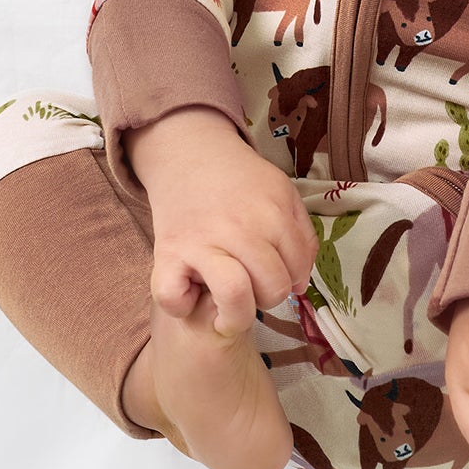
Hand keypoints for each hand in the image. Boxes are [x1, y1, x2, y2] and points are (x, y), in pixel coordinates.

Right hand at [127, 108, 317, 335]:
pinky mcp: (167, 253)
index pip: (298, 270)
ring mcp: (203, 242)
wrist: (190, 154)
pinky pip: (174, 297)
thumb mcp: (282, 193)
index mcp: (274, 214)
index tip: (274, 273)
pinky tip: (191, 292)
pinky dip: (182, 306)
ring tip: (230, 306)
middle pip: (272, 290)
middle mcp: (241, 229)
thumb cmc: (239, 181)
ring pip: (234, 297)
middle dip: (268, 297)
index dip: (292, 280)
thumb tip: (300, 284)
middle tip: (252, 284)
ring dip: (236, 314)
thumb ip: (301, 236)